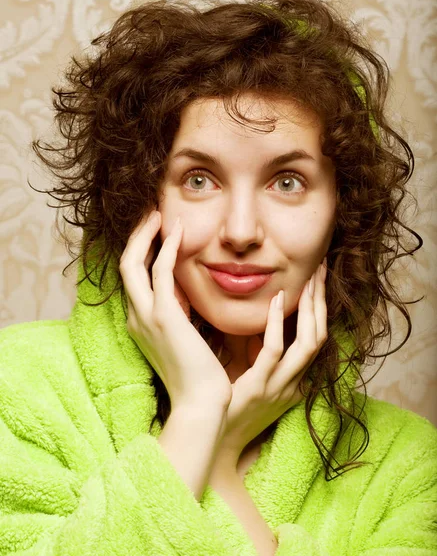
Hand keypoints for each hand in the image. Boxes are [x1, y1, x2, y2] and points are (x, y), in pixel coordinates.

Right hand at [119, 211, 231, 409]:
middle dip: (137, 236)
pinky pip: (159, 271)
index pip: (133, 278)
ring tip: (158, 212)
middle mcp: (136, 317)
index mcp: (141, 323)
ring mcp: (146, 316)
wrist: (201, 404)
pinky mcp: (164, 316)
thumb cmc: (199, 375)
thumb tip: (188, 294)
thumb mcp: (185, 338)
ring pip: (133, 263)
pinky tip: (179, 230)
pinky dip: (166, 247)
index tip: (156, 230)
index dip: (141, 251)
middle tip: (151, 212)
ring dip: (145, 234)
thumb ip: (181, 315)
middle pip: (126, 265)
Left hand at [214, 260, 327, 469]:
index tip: (316, 279)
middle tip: (321, 268)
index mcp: (293, 380)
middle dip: (322, 301)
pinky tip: (278, 300)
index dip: (320, 309)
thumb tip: (251, 316)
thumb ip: (254, 348)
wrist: (212, 441)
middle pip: (321, 336)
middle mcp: (294, 383)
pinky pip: (275, 352)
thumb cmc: (227, 406)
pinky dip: (279, 324)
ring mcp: (279, 386)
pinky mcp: (259, 387)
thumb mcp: (249, 374)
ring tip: (309, 279)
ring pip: (309, 343)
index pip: (316, 338)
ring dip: (311, 308)